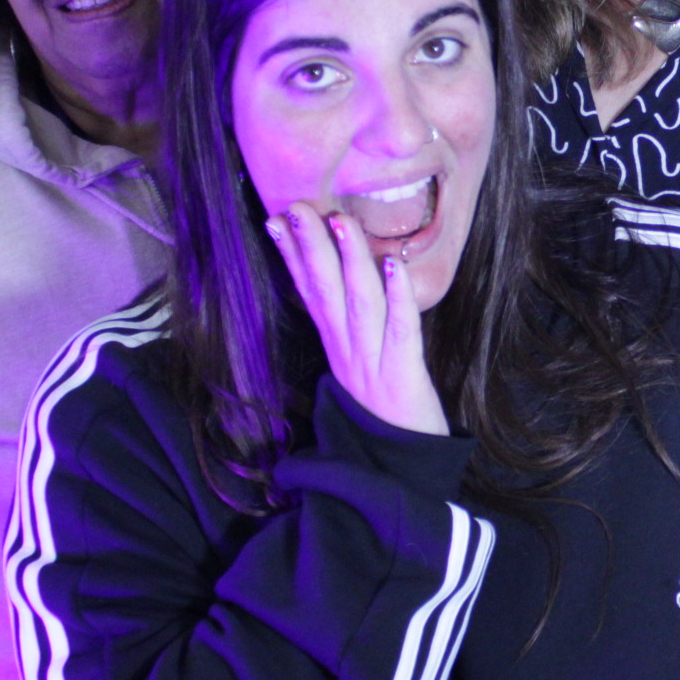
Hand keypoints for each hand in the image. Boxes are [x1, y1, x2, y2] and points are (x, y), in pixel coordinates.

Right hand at [267, 204, 447, 435]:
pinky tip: (395, 266)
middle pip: (325, 293)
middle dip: (310, 248)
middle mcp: (347, 352)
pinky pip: (400, 331)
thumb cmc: (386, 416)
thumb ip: (351, 331)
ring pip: (358, 303)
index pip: (309, 294)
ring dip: (349, 261)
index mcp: (336, 348)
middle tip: (297, 207)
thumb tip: (350, 285)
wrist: (402, 472)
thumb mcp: (359, 367)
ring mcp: (372, 364)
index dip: (293, 257)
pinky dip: (398, 297)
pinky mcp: (403, 377)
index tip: (276, 219)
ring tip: (340, 222)